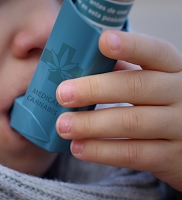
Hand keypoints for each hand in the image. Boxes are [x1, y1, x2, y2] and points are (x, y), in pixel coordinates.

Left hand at [55, 30, 181, 190]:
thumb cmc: (159, 103)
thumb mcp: (152, 82)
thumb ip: (123, 74)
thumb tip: (78, 69)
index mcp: (172, 69)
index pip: (155, 51)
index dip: (131, 46)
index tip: (102, 41)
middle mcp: (180, 94)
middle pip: (136, 87)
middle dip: (94, 90)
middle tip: (62, 94)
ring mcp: (179, 127)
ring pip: (131, 123)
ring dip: (91, 125)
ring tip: (63, 126)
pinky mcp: (171, 157)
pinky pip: (133, 154)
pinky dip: (101, 151)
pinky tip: (78, 148)